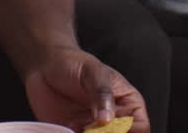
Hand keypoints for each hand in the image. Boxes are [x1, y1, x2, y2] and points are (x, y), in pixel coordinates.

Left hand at [22, 47, 148, 132]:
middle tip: (91, 128)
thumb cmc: (75, 63)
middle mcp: (113, 121)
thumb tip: (107, 119)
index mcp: (127, 103)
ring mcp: (93, 130)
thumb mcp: (92, 71)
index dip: (131, 131)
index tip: (112, 127)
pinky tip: (68, 127)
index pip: (141, 126)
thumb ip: (102, 93)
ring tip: (77, 125)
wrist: (46, 65)